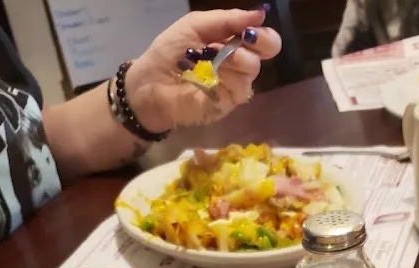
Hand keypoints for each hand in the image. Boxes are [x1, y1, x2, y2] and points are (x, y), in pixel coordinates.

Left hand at [124, 7, 281, 131]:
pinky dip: (227, 77)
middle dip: (260, 42)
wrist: (151, 82)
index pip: (263, 38)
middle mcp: (239, 63)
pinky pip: (240, 88)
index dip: (264, 33)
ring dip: (235, 58)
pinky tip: (212, 74)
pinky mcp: (227, 104)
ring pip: (253, 69)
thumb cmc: (170, 52)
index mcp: (233, 42)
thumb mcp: (196, 25)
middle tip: (245, 39)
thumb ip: (227, 19)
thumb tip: (260, 14)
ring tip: (213, 58)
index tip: (252, 30)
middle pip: (268, 53)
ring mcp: (234, 85)